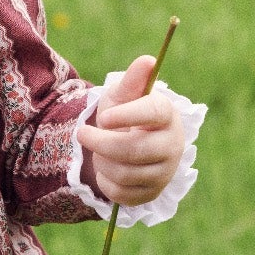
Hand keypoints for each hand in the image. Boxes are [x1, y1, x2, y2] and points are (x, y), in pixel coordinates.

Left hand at [76, 54, 184, 207]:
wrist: (127, 144)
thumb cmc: (124, 114)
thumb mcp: (123, 95)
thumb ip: (133, 80)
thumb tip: (148, 60)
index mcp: (167, 115)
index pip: (154, 113)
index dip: (128, 115)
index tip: (105, 117)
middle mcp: (173, 145)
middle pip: (134, 150)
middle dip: (101, 143)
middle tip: (81, 133)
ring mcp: (165, 172)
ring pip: (125, 173)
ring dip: (101, 161)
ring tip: (98, 150)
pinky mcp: (152, 194)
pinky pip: (121, 194)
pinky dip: (105, 181)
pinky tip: (107, 170)